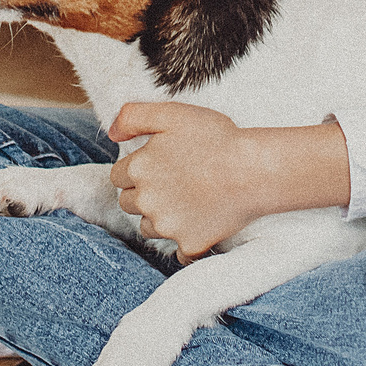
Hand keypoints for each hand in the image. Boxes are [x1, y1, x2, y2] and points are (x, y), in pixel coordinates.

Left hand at [108, 104, 349, 259]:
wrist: (254, 170)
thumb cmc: (217, 139)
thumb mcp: (173, 113)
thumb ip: (134, 116)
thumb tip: (111, 133)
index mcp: (138, 169)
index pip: (119, 175)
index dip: (138, 169)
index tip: (160, 165)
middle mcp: (146, 201)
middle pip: (129, 203)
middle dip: (144, 194)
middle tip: (173, 183)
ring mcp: (167, 226)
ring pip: (148, 227)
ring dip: (160, 218)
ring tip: (188, 202)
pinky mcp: (189, 243)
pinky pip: (178, 252)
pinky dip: (185, 244)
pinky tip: (199, 228)